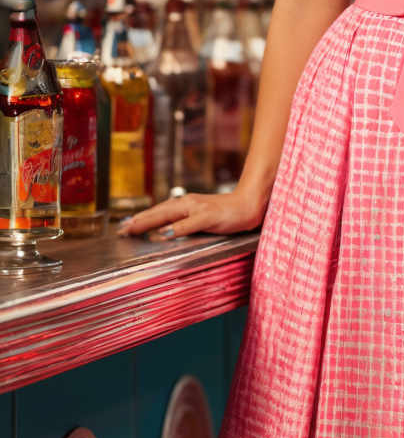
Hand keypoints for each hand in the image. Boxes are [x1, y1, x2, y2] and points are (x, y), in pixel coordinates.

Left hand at [116, 183, 266, 240]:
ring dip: (150, 221)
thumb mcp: (201, 219)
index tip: (123, 227)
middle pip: (158, 212)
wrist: (249, 204)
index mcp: (184, 204)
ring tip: (133, 228)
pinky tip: (164, 234)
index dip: (140, 219)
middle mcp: (187, 203)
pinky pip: (190, 224)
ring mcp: (198, 209)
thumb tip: (166, 233)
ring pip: (168, 215)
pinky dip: (176, 229)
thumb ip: (185, 224)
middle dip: (138, 221)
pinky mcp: (209, 216)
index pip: (157, 212)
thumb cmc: (226, 214)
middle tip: (120, 229)